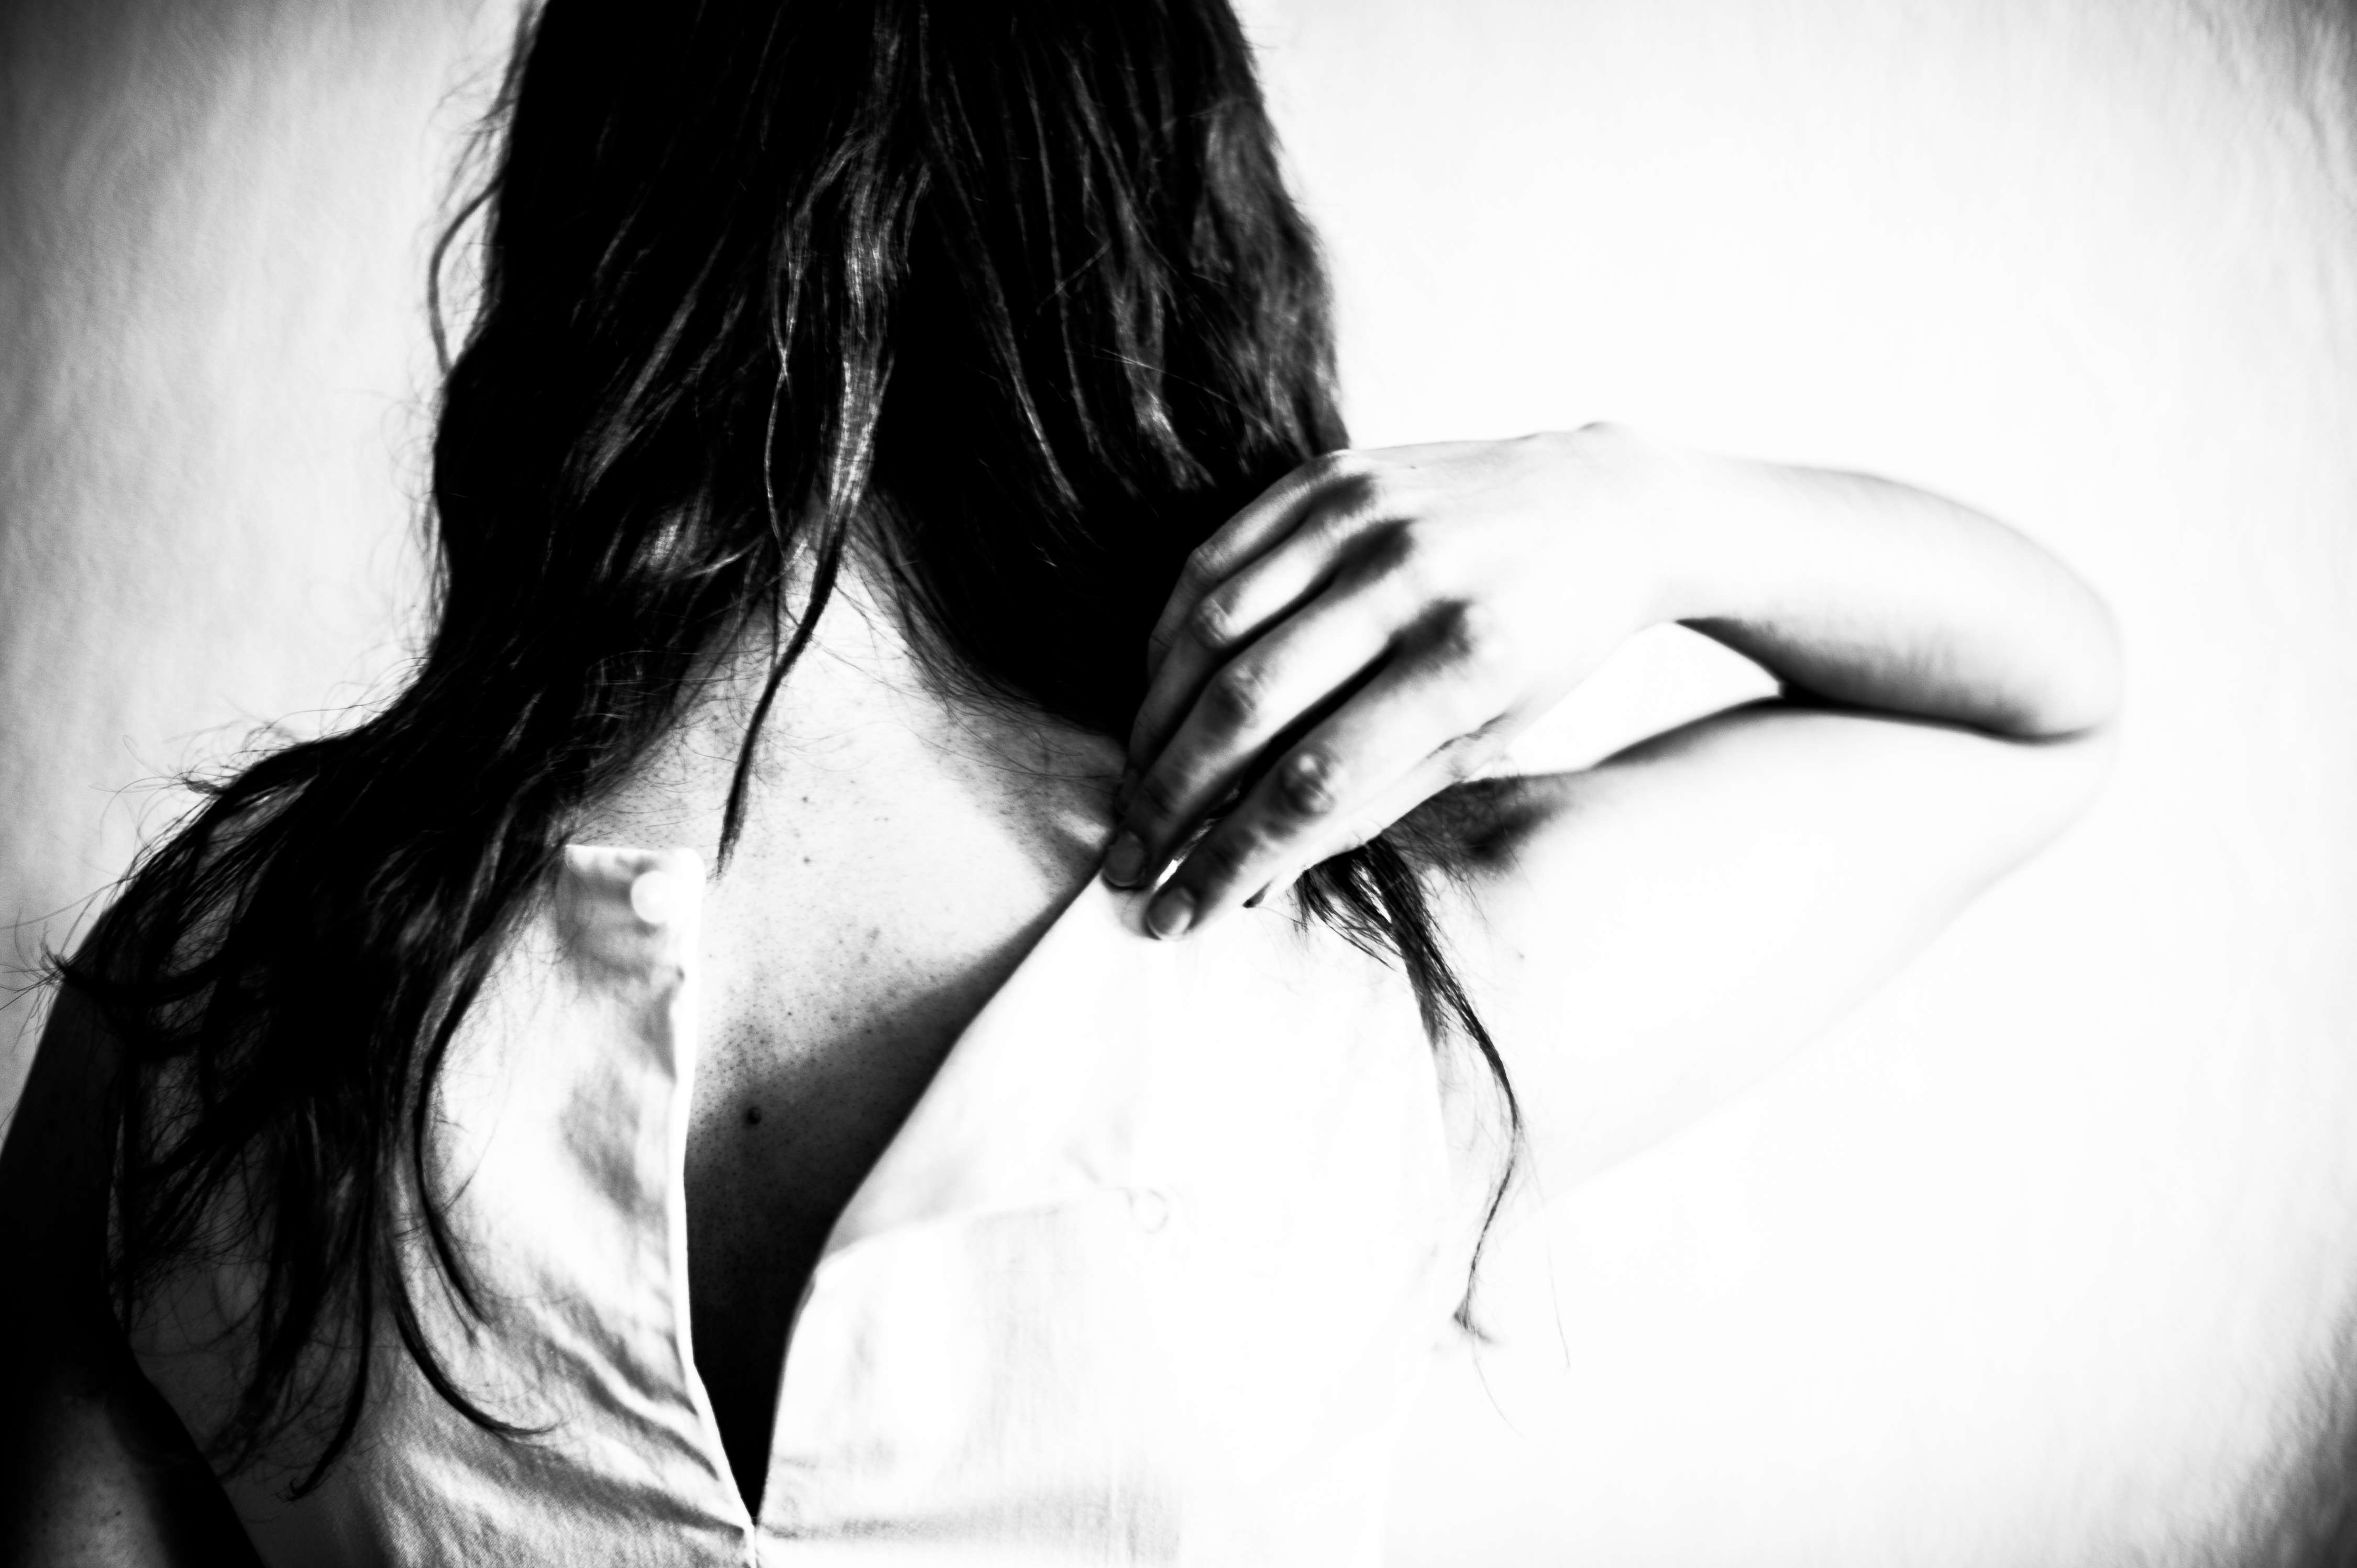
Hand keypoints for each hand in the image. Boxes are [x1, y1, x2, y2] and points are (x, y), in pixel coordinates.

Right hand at [1100, 426, 1684, 937]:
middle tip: (1126, 864)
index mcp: (1466, 661)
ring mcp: (1360, 514)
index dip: (1229, 854)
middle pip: (1246, 706)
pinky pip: (1212, 562)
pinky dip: (1168, 641)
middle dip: (1170, 800)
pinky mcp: (1325, 473)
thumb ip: (1366, 807)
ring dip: (1153, 726)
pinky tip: (1157, 699)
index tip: (1176, 915)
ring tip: (1135, 793)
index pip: (1313, 780)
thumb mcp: (1485, 741)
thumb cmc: (1546, 646)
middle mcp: (1409, 577)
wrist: (1603, 508)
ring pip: (1209, 630)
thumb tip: (1248, 882)